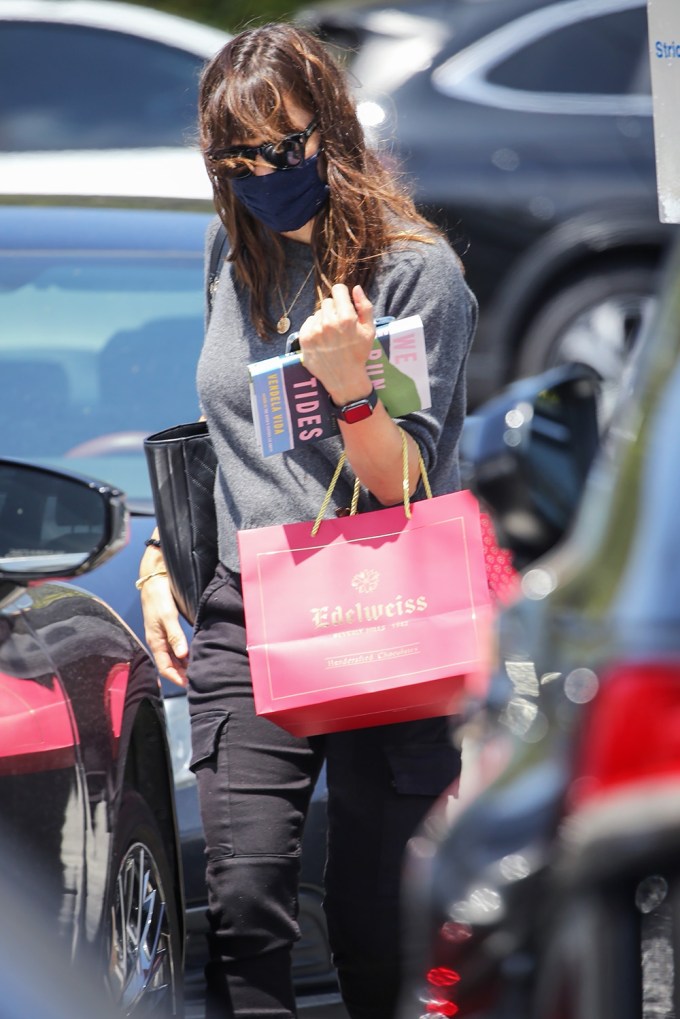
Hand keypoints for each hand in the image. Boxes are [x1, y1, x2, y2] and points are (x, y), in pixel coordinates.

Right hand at [139, 570, 188, 686]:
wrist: (154, 580)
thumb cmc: (159, 597)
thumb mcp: (168, 616)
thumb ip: (175, 636)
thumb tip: (182, 656)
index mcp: (155, 641)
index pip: (165, 667)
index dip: (176, 678)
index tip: (189, 684)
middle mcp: (157, 641)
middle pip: (169, 664)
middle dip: (181, 674)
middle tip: (197, 680)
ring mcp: (161, 635)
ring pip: (171, 657)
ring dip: (182, 665)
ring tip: (197, 670)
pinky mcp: (165, 629)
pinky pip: (173, 648)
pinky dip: (182, 655)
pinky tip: (191, 655)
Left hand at [297, 284, 374, 404]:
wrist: (345, 378)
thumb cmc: (359, 353)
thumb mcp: (369, 330)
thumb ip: (365, 306)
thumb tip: (356, 288)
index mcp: (346, 318)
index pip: (338, 290)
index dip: (342, 295)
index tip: (344, 303)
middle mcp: (329, 322)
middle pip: (328, 302)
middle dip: (334, 310)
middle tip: (339, 326)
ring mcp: (315, 331)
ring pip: (318, 313)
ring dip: (324, 320)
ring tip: (331, 335)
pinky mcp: (304, 339)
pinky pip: (308, 322)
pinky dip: (314, 328)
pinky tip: (322, 339)